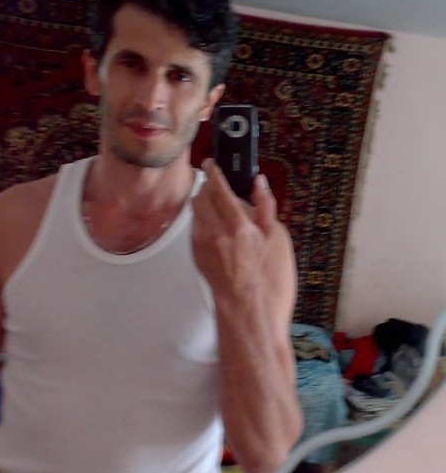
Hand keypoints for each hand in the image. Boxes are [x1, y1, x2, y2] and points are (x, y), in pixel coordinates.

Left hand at [191, 159, 277, 299]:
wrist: (246, 309)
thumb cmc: (267, 278)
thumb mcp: (277, 239)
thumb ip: (265, 207)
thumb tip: (258, 183)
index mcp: (238, 225)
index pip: (219, 188)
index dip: (213, 172)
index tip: (211, 164)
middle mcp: (215, 232)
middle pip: (201, 196)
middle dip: (207, 187)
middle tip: (217, 184)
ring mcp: (202, 244)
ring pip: (196, 211)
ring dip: (204, 203)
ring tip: (219, 206)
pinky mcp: (196, 254)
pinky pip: (195, 228)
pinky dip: (203, 221)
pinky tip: (218, 228)